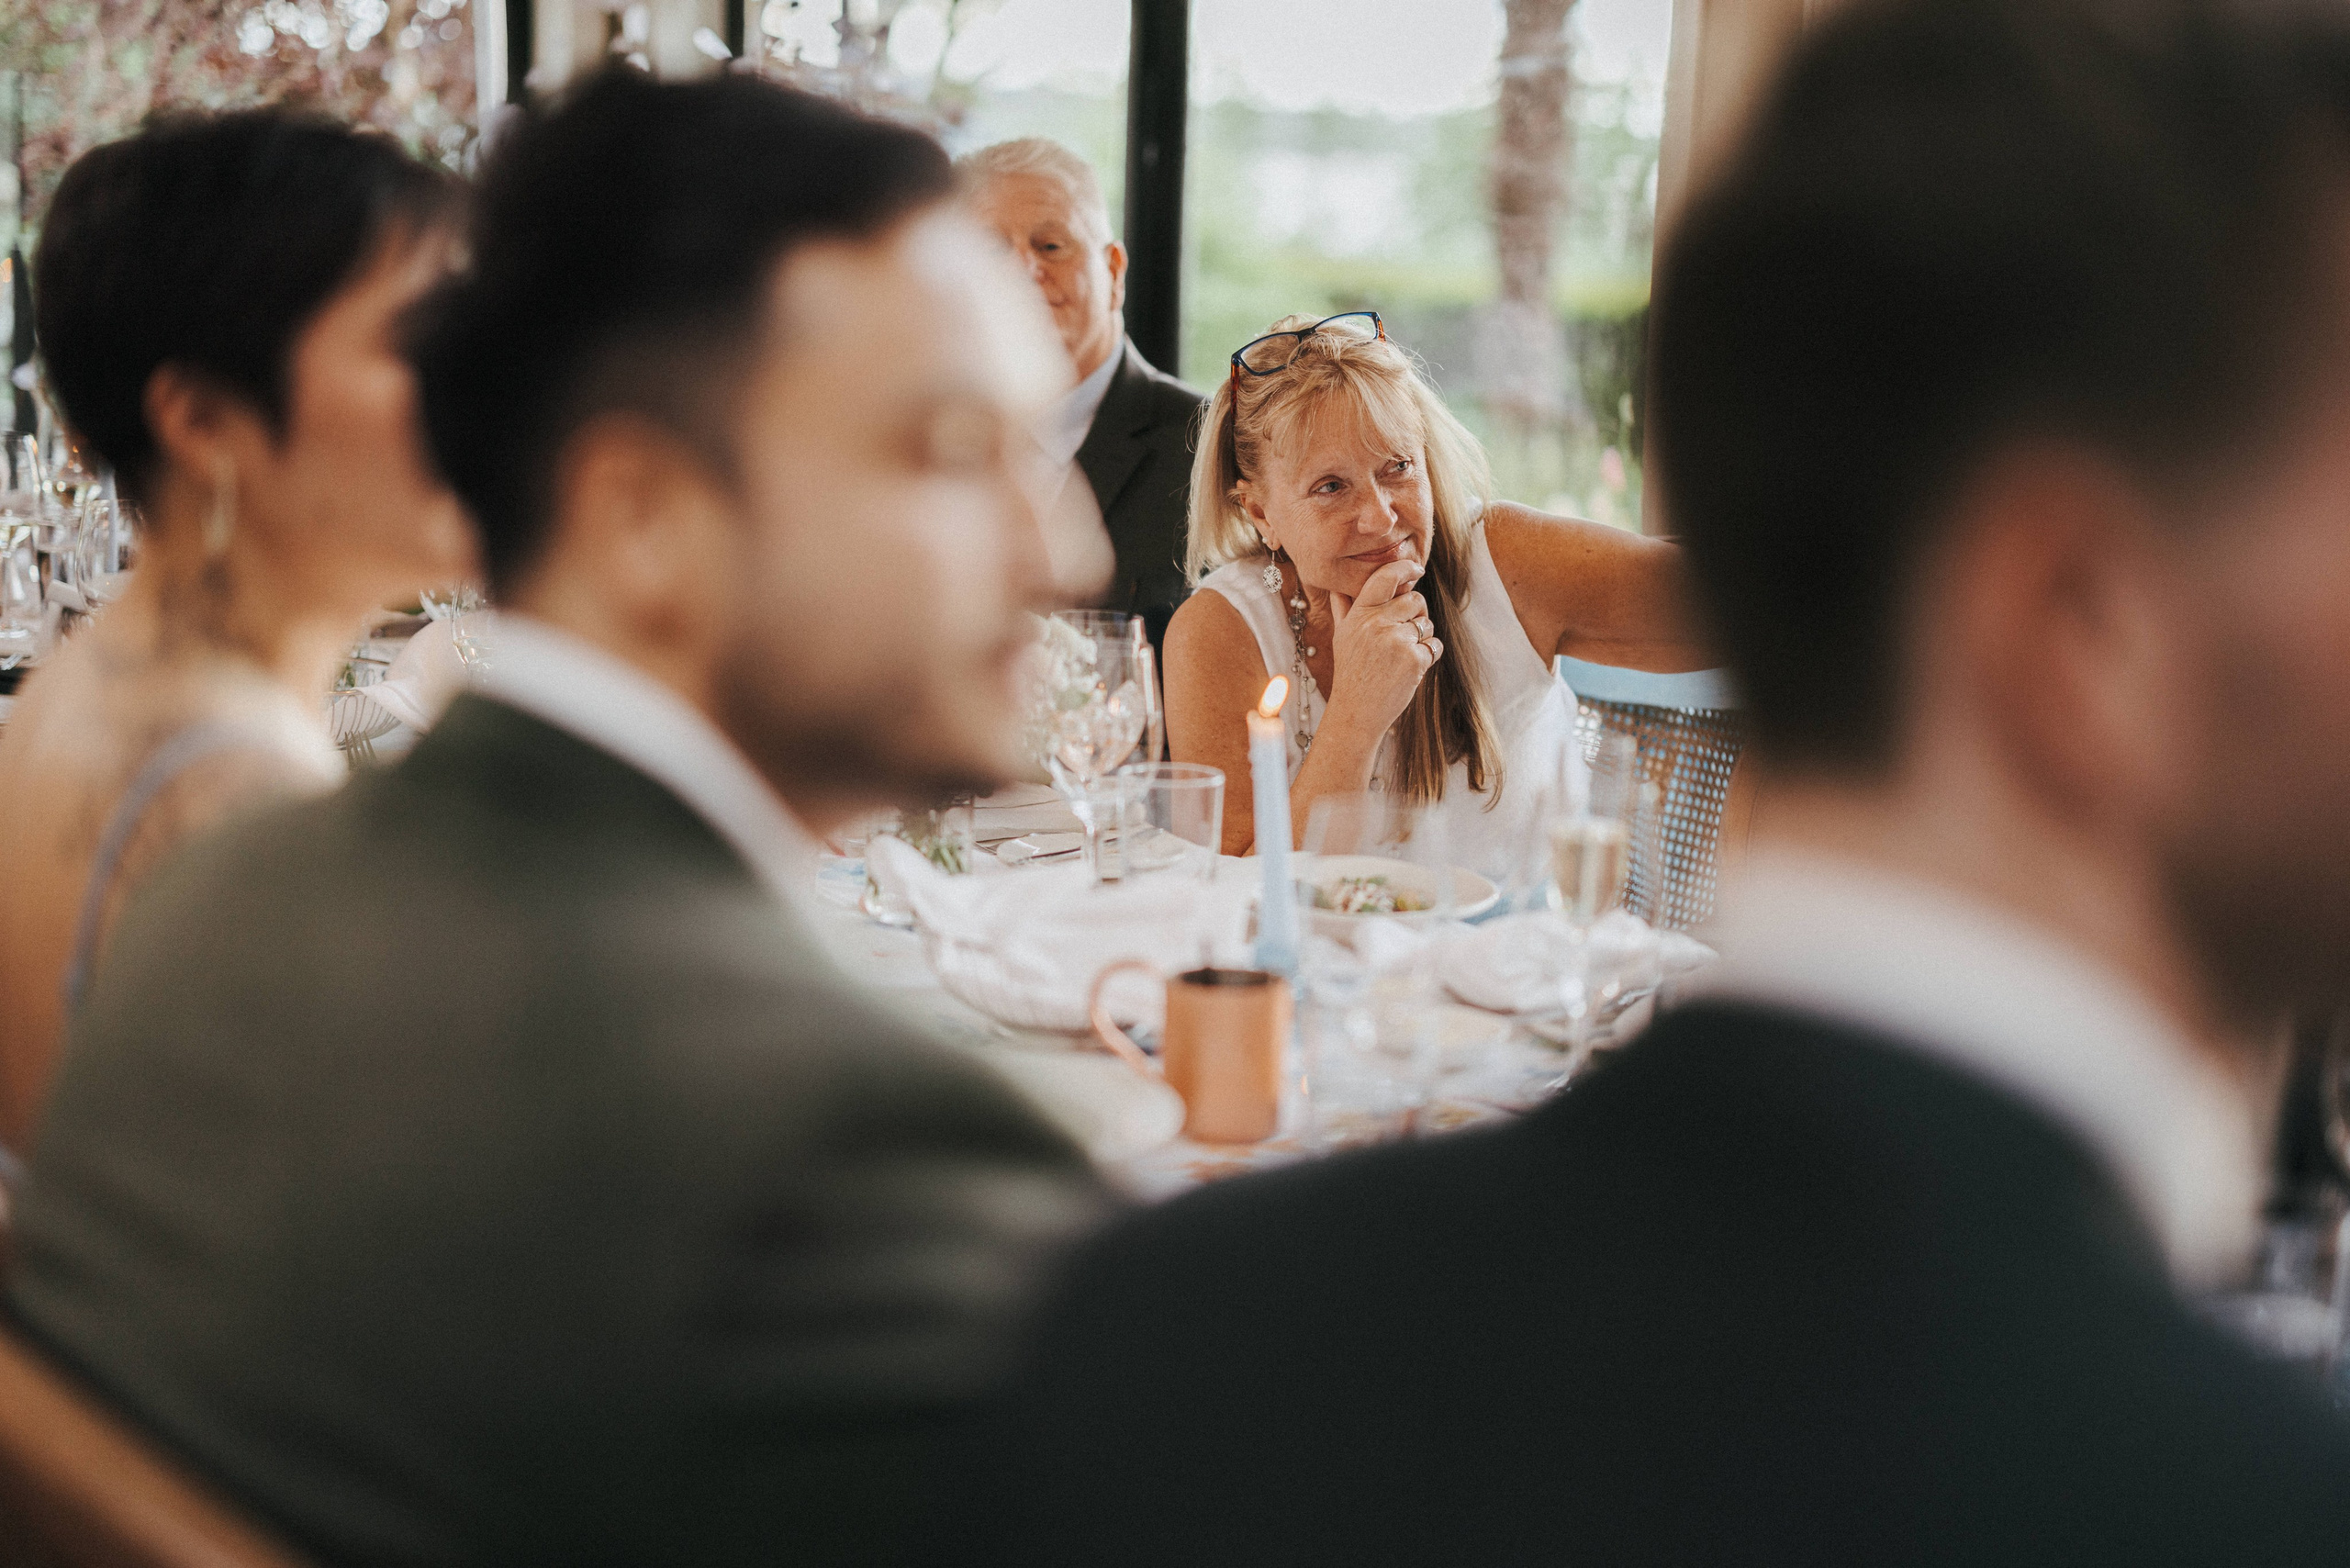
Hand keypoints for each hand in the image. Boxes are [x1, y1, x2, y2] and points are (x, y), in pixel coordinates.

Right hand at [1327, 558, 1441, 737]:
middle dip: (1417, 612)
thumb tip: (1340, 583)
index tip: (1416, 569)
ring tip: (1401, 656)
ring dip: (1422, 637)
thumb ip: (1344, 607)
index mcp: (1359, 614)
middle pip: (1415, 599)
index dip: (1404, 568)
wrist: (1357, 711)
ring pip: (1426, 623)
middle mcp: (1376, 623)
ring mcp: (1396, 640)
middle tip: (1405, 632)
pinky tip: (1410, 669)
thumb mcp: (1342, 636)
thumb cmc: (1351, 672)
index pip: (1385, 578)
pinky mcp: (1414, 659)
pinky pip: (1435, 645)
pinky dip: (1429, 655)